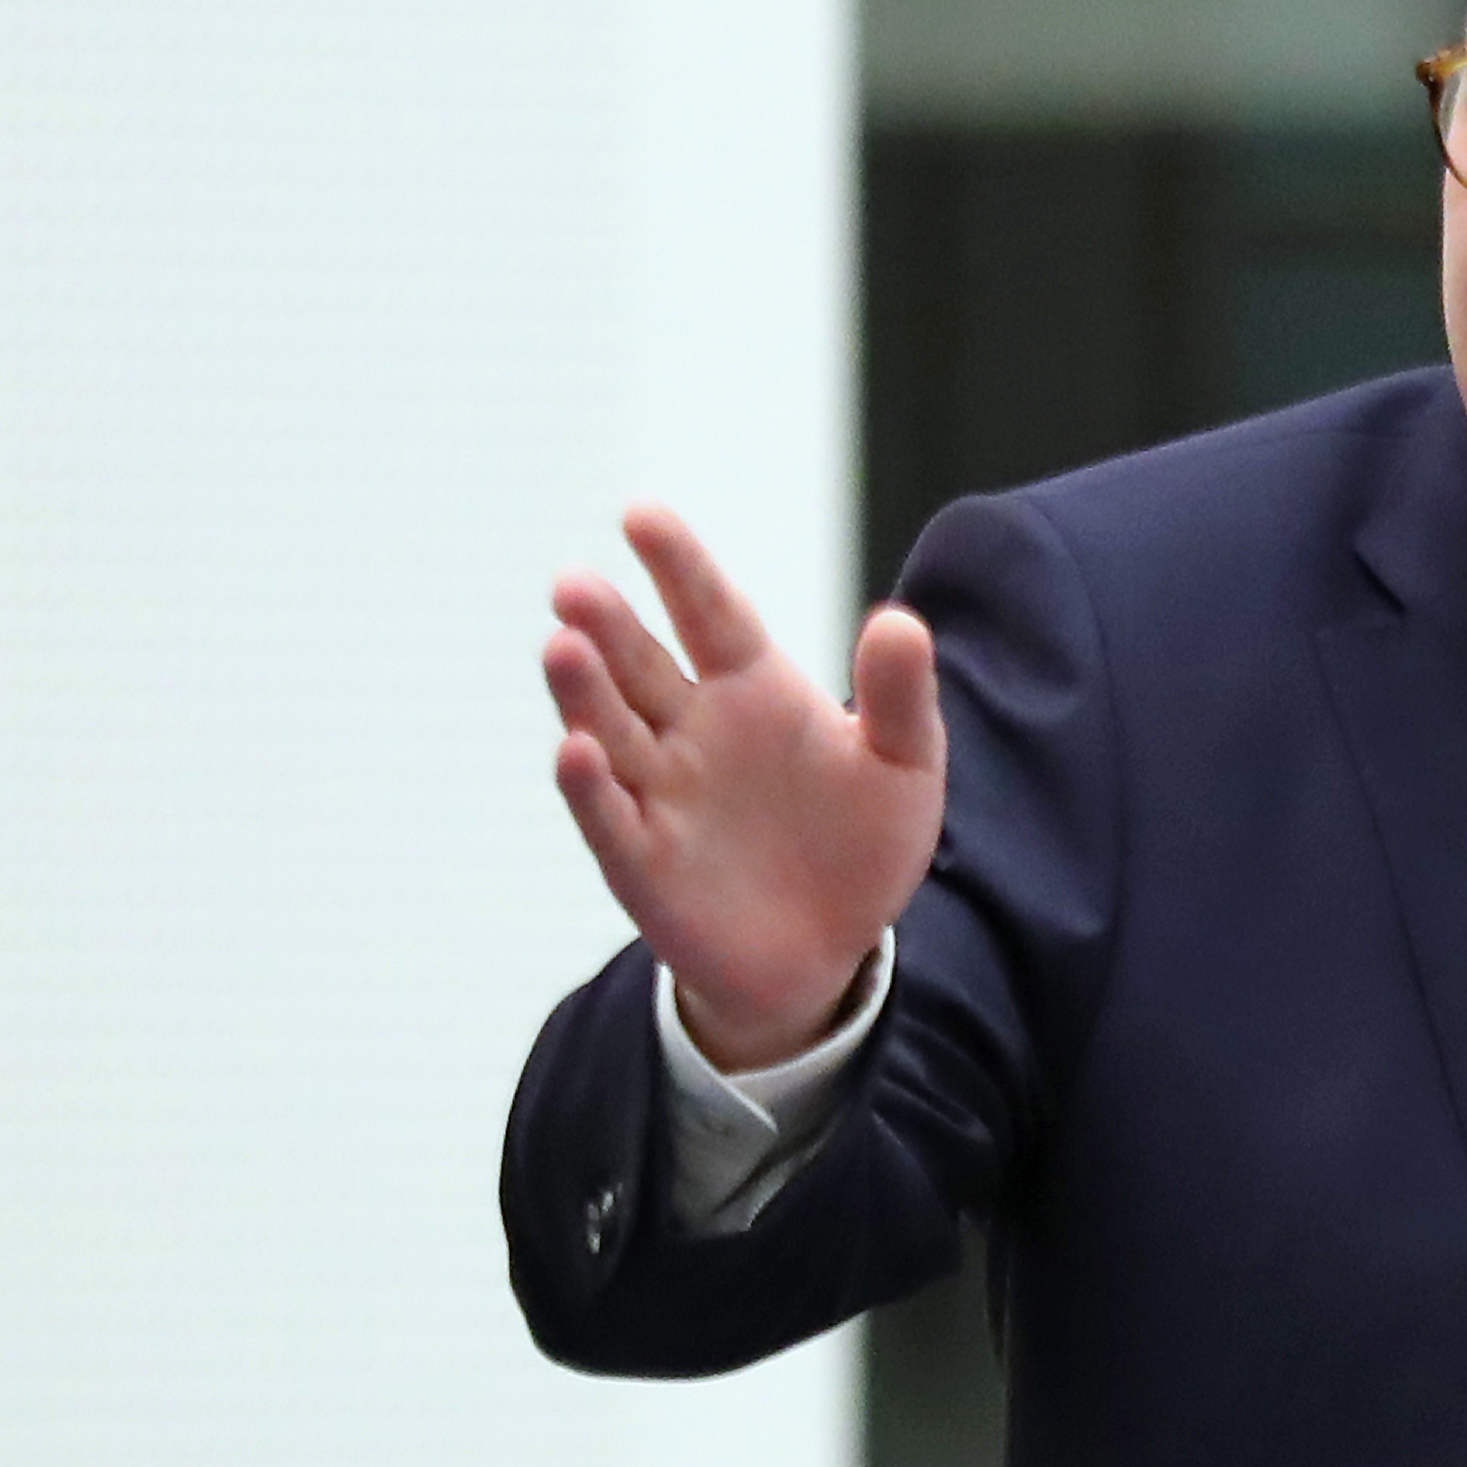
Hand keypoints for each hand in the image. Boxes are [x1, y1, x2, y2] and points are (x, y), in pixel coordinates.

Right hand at [543, 506, 946, 1070]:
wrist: (832, 950)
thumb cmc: (861, 841)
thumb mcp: (903, 765)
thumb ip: (899, 698)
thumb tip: (899, 622)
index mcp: (751, 688)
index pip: (709, 612)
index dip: (677, 566)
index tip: (640, 516)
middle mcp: (691, 730)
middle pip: (640, 665)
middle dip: (606, 625)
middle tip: (573, 585)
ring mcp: (660, 794)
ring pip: (610, 731)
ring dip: (584, 693)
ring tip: (563, 645)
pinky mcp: (644, 864)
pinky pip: (611, 819)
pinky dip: (591, 787)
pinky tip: (578, 751)